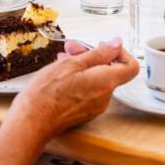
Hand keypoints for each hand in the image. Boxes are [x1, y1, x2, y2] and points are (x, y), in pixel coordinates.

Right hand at [9, 38, 137, 141]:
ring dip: (81, 66)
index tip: (104, 47)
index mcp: (106, 82)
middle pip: (109, 70)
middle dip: (91, 56)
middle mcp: (105, 97)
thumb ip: (99, 53)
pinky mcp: (84, 112)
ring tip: (61, 60)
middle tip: (72, 49)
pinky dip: (78, 79)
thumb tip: (117, 44)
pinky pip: (88, 90)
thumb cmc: (48, 93)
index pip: (131, 67)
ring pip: (96, 79)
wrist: (32, 120)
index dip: (120, 53)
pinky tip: (60, 74)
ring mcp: (95, 107)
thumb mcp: (72, 63)